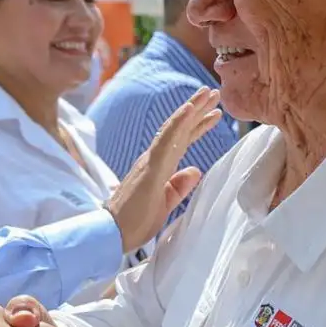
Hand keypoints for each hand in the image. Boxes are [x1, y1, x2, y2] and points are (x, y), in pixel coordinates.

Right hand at [103, 87, 222, 253]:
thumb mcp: (164, 203)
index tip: (214, 113)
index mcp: (156, 168)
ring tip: (207, 93)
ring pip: (174, 129)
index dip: (197, 126)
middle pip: (178, 130)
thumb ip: (178, 186)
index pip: (180, 142)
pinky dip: (179, 123)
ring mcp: (150, 161)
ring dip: (191, 110)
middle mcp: (152, 159)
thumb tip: (196, 170)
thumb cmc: (134, 222)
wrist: (112, 234)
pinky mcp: (150, 168)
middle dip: (197, 110)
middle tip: (213, 92)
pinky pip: (166, 141)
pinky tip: (190, 110)